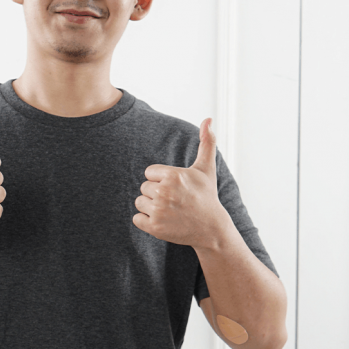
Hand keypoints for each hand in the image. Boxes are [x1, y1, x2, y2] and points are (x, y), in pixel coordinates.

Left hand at [133, 118, 223, 247]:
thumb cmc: (206, 196)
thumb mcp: (206, 169)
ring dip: (151, 207)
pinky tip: (163, 221)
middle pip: (144, 187)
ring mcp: (159, 211)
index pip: (149, 173)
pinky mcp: (154, 228)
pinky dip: (146, 222)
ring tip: (169, 211)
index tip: (176, 188)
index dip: (161, 180)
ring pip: (139, 202)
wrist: (211, 229)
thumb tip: (208, 119)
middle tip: (174, 201)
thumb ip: (206, 142)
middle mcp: (164, 192)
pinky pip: (137, 219)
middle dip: (156, 194)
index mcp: (173, 175)